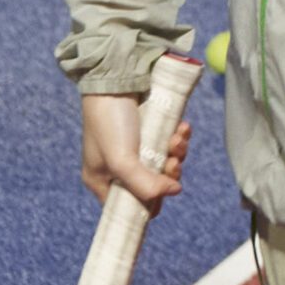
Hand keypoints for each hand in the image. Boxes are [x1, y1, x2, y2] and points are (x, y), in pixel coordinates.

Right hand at [80, 90, 189, 213]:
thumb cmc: (109, 121)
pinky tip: (182, 128)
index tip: (162, 193)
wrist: (116, 78)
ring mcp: (137, 147)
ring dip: (178, 153)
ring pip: (166, 162)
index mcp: (102, 180)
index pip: (129, 206)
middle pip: (153, 185)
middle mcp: (119, 167)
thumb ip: (144, 184)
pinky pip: (171, 142)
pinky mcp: (152, 130)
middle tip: (172, 161)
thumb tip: (174, 191)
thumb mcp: (121, 160)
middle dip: (168, 173)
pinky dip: (180, 137)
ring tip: (178, 139)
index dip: (149, 203)